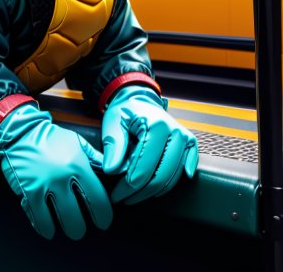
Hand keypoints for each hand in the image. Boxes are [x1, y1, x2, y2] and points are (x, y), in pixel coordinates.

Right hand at [0, 103, 112, 239]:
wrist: (21, 131)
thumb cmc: (51, 137)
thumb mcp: (77, 141)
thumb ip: (95, 158)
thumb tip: (115, 170)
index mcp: (78, 165)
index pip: (97, 199)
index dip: (103, 215)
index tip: (103, 221)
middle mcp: (62, 177)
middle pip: (77, 217)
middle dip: (80, 228)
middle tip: (80, 228)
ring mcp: (44, 185)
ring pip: (59, 221)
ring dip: (65, 229)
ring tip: (66, 228)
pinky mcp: (28, 190)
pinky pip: (39, 218)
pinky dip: (44, 227)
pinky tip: (47, 228)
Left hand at [101, 85, 198, 204]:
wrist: (139, 100)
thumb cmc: (125, 112)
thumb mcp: (113, 123)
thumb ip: (113, 146)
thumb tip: (111, 170)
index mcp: (156, 126)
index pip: (143, 167)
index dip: (128, 186)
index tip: (116, 195)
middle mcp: (176, 133)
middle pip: (160, 176)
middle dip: (140, 193)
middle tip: (123, 200)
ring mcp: (185, 139)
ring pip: (172, 177)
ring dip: (153, 192)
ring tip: (134, 197)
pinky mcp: (190, 144)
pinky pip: (185, 170)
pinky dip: (172, 182)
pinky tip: (159, 191)